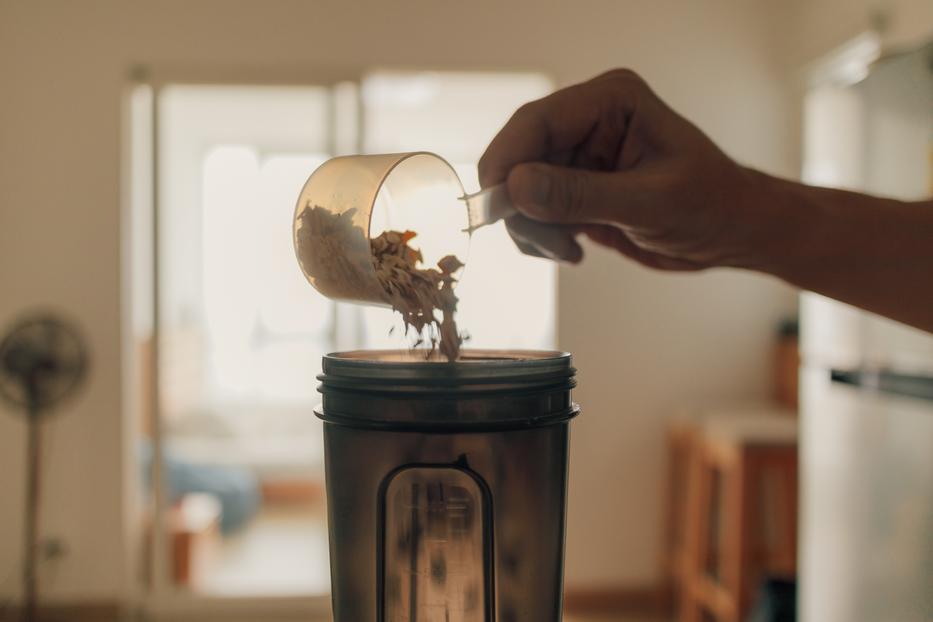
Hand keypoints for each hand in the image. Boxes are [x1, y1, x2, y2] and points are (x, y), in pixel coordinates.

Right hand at [478, 69, 767, 269]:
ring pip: (519, 189)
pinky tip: (573, 249)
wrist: (730, 233)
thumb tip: (513, 187)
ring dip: (532, 227)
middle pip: (518, 157)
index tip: (495, 208)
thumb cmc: (710, 205)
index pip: (535, 122)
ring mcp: (577, 154)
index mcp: (610, 101)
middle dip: (521, 205)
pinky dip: (541, 237)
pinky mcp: (574, 186)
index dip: (506, 163)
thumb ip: (579, 195)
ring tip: (568, 250)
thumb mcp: (647, 203)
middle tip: (548, 244)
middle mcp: (587, 120)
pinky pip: (532, 210)